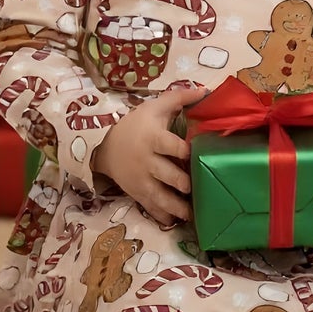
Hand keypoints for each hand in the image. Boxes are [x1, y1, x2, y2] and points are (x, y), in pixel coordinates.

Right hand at [94, 85, 205, 228]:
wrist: (105, 145)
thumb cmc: (136, 124)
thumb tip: (207, 90)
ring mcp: (141, 180)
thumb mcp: (154, 107)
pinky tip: (175, 221)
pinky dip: (162, 215)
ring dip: (176, 206)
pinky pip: (150, 207)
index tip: (197, 154)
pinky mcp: (137, 193)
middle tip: (195, 186)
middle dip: (182, 183)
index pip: (171, 145)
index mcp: (153, 138)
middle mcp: (147, 161)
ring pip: (159, 196)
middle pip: (167, 174)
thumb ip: (180, 98)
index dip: (185, 151)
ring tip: (191, 213)